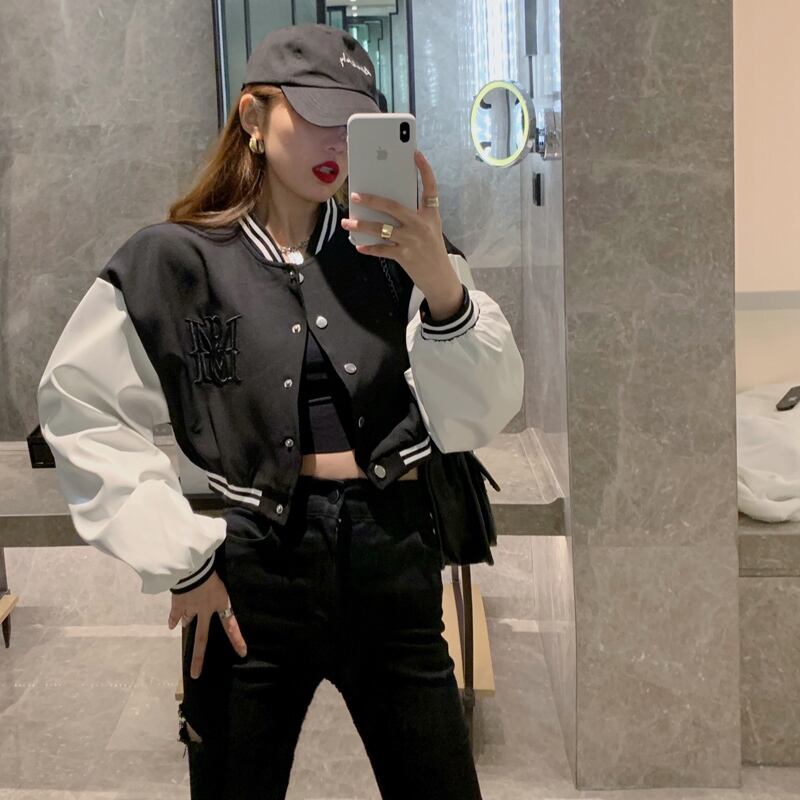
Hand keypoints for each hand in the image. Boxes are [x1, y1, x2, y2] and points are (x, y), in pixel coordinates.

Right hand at [167, 570, 247, 679]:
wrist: (194, 566)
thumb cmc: (212, 571)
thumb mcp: (221, 583)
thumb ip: (218, 594)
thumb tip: (214, 604)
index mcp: (221, 603)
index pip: (231, 625)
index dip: (237, 640)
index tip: (243, 653)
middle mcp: (205, 610)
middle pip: (202, 638)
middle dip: (198, 658)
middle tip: (195, 675)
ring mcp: (190, 608)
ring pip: (188, 621)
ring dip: (187, 621)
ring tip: (184, 625)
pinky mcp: (178, 603)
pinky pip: (175, 615)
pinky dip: (173, 620)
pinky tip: (172, 626)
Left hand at [340, 150, 457, 303]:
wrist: (440, 277)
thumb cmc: (431, 249)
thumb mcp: (430, 228)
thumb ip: (414, 215)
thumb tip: (385, 206)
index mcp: (430, 214)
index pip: (430, 187)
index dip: (424, 169)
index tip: (416, 153)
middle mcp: (422, 225)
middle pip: (394, 207)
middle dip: (372, 200)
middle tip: (356, 195)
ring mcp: (413, 240)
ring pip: (382, 229)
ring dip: (362, 225)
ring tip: (347, 222)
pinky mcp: (405, 256)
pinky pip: (382, 249)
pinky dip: (369, 248)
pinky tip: (359, 245)